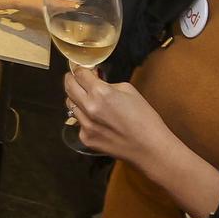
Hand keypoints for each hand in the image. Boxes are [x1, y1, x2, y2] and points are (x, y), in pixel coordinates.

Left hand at [62, 66, 178, 165]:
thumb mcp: (129, 90)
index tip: (82, 69)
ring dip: (77, 100)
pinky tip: (98, 121)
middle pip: (68, 87)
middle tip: (77, 79)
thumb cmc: (144, 117)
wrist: (150, 148)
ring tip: (89, 100)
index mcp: (100, 92)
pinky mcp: (86, 139)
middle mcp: (88, 107)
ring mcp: (85, 125)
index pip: (79, 74)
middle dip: (72, 79)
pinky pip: (79, 123)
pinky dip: (84, 118)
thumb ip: (108, 84)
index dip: (80, 69)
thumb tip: (95, 81)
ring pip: (71, 105)